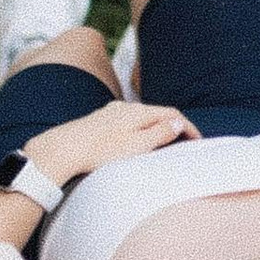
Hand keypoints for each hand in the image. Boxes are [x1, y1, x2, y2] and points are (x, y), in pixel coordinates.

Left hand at [26, 102, 198, 184]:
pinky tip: (134, 142)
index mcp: (138, 111)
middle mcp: (124, 107)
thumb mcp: (136, 146)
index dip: (188, 127)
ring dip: (155, 129)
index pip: (172, 114)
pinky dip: (138, 131)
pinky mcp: (98, 122)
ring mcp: (110, 113)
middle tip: (185, 143)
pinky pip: (126, 123)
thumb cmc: (99, 151)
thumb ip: (159, 133)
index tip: (197, 141)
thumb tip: (177, 123)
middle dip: (173, 127)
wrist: (61, 150)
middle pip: (157, 114)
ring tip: (162, 144)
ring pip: (140, 118)